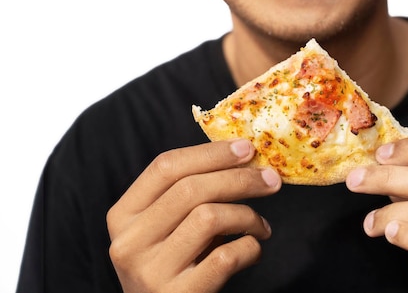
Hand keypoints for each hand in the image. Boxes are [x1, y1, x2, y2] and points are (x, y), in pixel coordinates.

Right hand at [106, 140, 281, 292]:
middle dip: (240, 178)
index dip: (210, 153)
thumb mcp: (165, 228)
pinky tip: (254, 248)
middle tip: (272, 180)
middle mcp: (129, 242)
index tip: (246, 148)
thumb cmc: (173, 266)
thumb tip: (243, 156)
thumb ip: (188, 195)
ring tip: (261, 226)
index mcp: (123, 215)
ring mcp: (150, 272)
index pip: (165, 167)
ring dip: (248, 215)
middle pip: (191, 189)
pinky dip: (250, 247)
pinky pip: (225, 257)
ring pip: (209, 217)